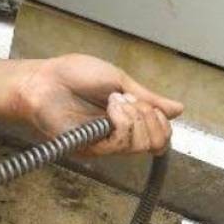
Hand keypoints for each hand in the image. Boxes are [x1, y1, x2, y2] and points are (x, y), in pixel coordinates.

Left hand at [12, 54, 183, 156]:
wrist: (44, 81)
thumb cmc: (73, 75)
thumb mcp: (119, 80)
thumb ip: (148, 98)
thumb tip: (178, 109)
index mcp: (128, 117)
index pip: (162, 134)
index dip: (161, 120)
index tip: (144, 101)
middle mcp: (120, 134)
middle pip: (158, 143)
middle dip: (150, 117)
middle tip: (127, 100)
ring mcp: (107, 143)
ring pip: (143, 145)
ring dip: (135, 118)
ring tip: (114, 101)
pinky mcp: (93, 148)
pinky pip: (122, 144)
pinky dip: (123, 122)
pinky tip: (110, 108)